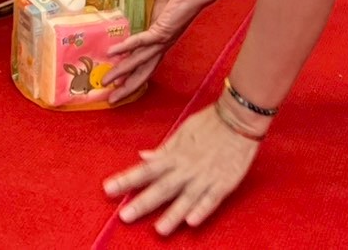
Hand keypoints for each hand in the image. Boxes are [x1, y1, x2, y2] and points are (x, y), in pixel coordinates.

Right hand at [103, 0, 207, 101]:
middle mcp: (161, 46)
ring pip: (139, 61)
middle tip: (111, 99)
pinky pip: (142, 41)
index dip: (131, 78)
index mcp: (159, 42)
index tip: (117, 87)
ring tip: (107, 80)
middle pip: (142, 72)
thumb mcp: (151, 5)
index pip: (144, 65)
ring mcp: (161, 40)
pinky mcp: (162, 30)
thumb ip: (138, 11)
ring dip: (122, 71)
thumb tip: (121, 9)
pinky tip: (113, 52)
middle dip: (126, 86)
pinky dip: (127, 47)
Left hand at [104, 105, 260, 233]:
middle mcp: (186, 168)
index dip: (127, 179)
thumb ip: (164, 149)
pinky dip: (202, 209)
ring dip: (172, 214)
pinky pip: (212, 199)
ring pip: (186, 198)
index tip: (108, 189)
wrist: (238, 118)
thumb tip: (144, 156)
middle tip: (125, 216)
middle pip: (162, 187)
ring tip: (159, 230)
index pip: (146, 169)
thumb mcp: (182, 132)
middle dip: (143, 202)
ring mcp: (205, 176)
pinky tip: (192, 222)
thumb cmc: (209, 123)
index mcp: (174, 155)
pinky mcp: (224, 182)